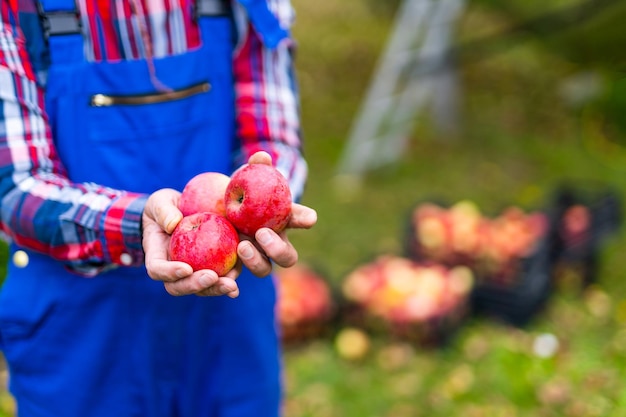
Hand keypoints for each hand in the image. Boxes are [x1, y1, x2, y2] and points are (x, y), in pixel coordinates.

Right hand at [142, 188, 239, 297]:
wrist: (183, 210)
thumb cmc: (166, 207)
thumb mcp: (160, 202)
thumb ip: (164, 212)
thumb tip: (173, 223)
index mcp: (157, 256)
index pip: (158, 269)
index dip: (170, 272)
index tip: (186, 268)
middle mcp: (173, 271)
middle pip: (180, 286)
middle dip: (196, 285)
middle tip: (212, 277)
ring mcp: (192, 272)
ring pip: (201, 288)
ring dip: (216, 288)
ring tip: (230, 285)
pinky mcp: (211, 268)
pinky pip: (219, 279)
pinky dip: (229, 281)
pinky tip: (238, 286)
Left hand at [235, 151, 317, 276]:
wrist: (218, 209)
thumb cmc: (240, 191)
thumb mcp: (246, 178)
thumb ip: (255, 168)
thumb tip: (261, 156)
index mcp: (283, 221)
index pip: (300, 218)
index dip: (305, 219)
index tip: (308, 218)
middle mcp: (274, 243)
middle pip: (287, 255)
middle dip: (278, 248)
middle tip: (262, 233)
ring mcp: (256, 258)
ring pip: (265, 269)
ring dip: (257, 261)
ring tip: (242, 246)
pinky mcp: (236, 267)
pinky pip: (238, 279)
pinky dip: (234, 282)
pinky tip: (228, 281)